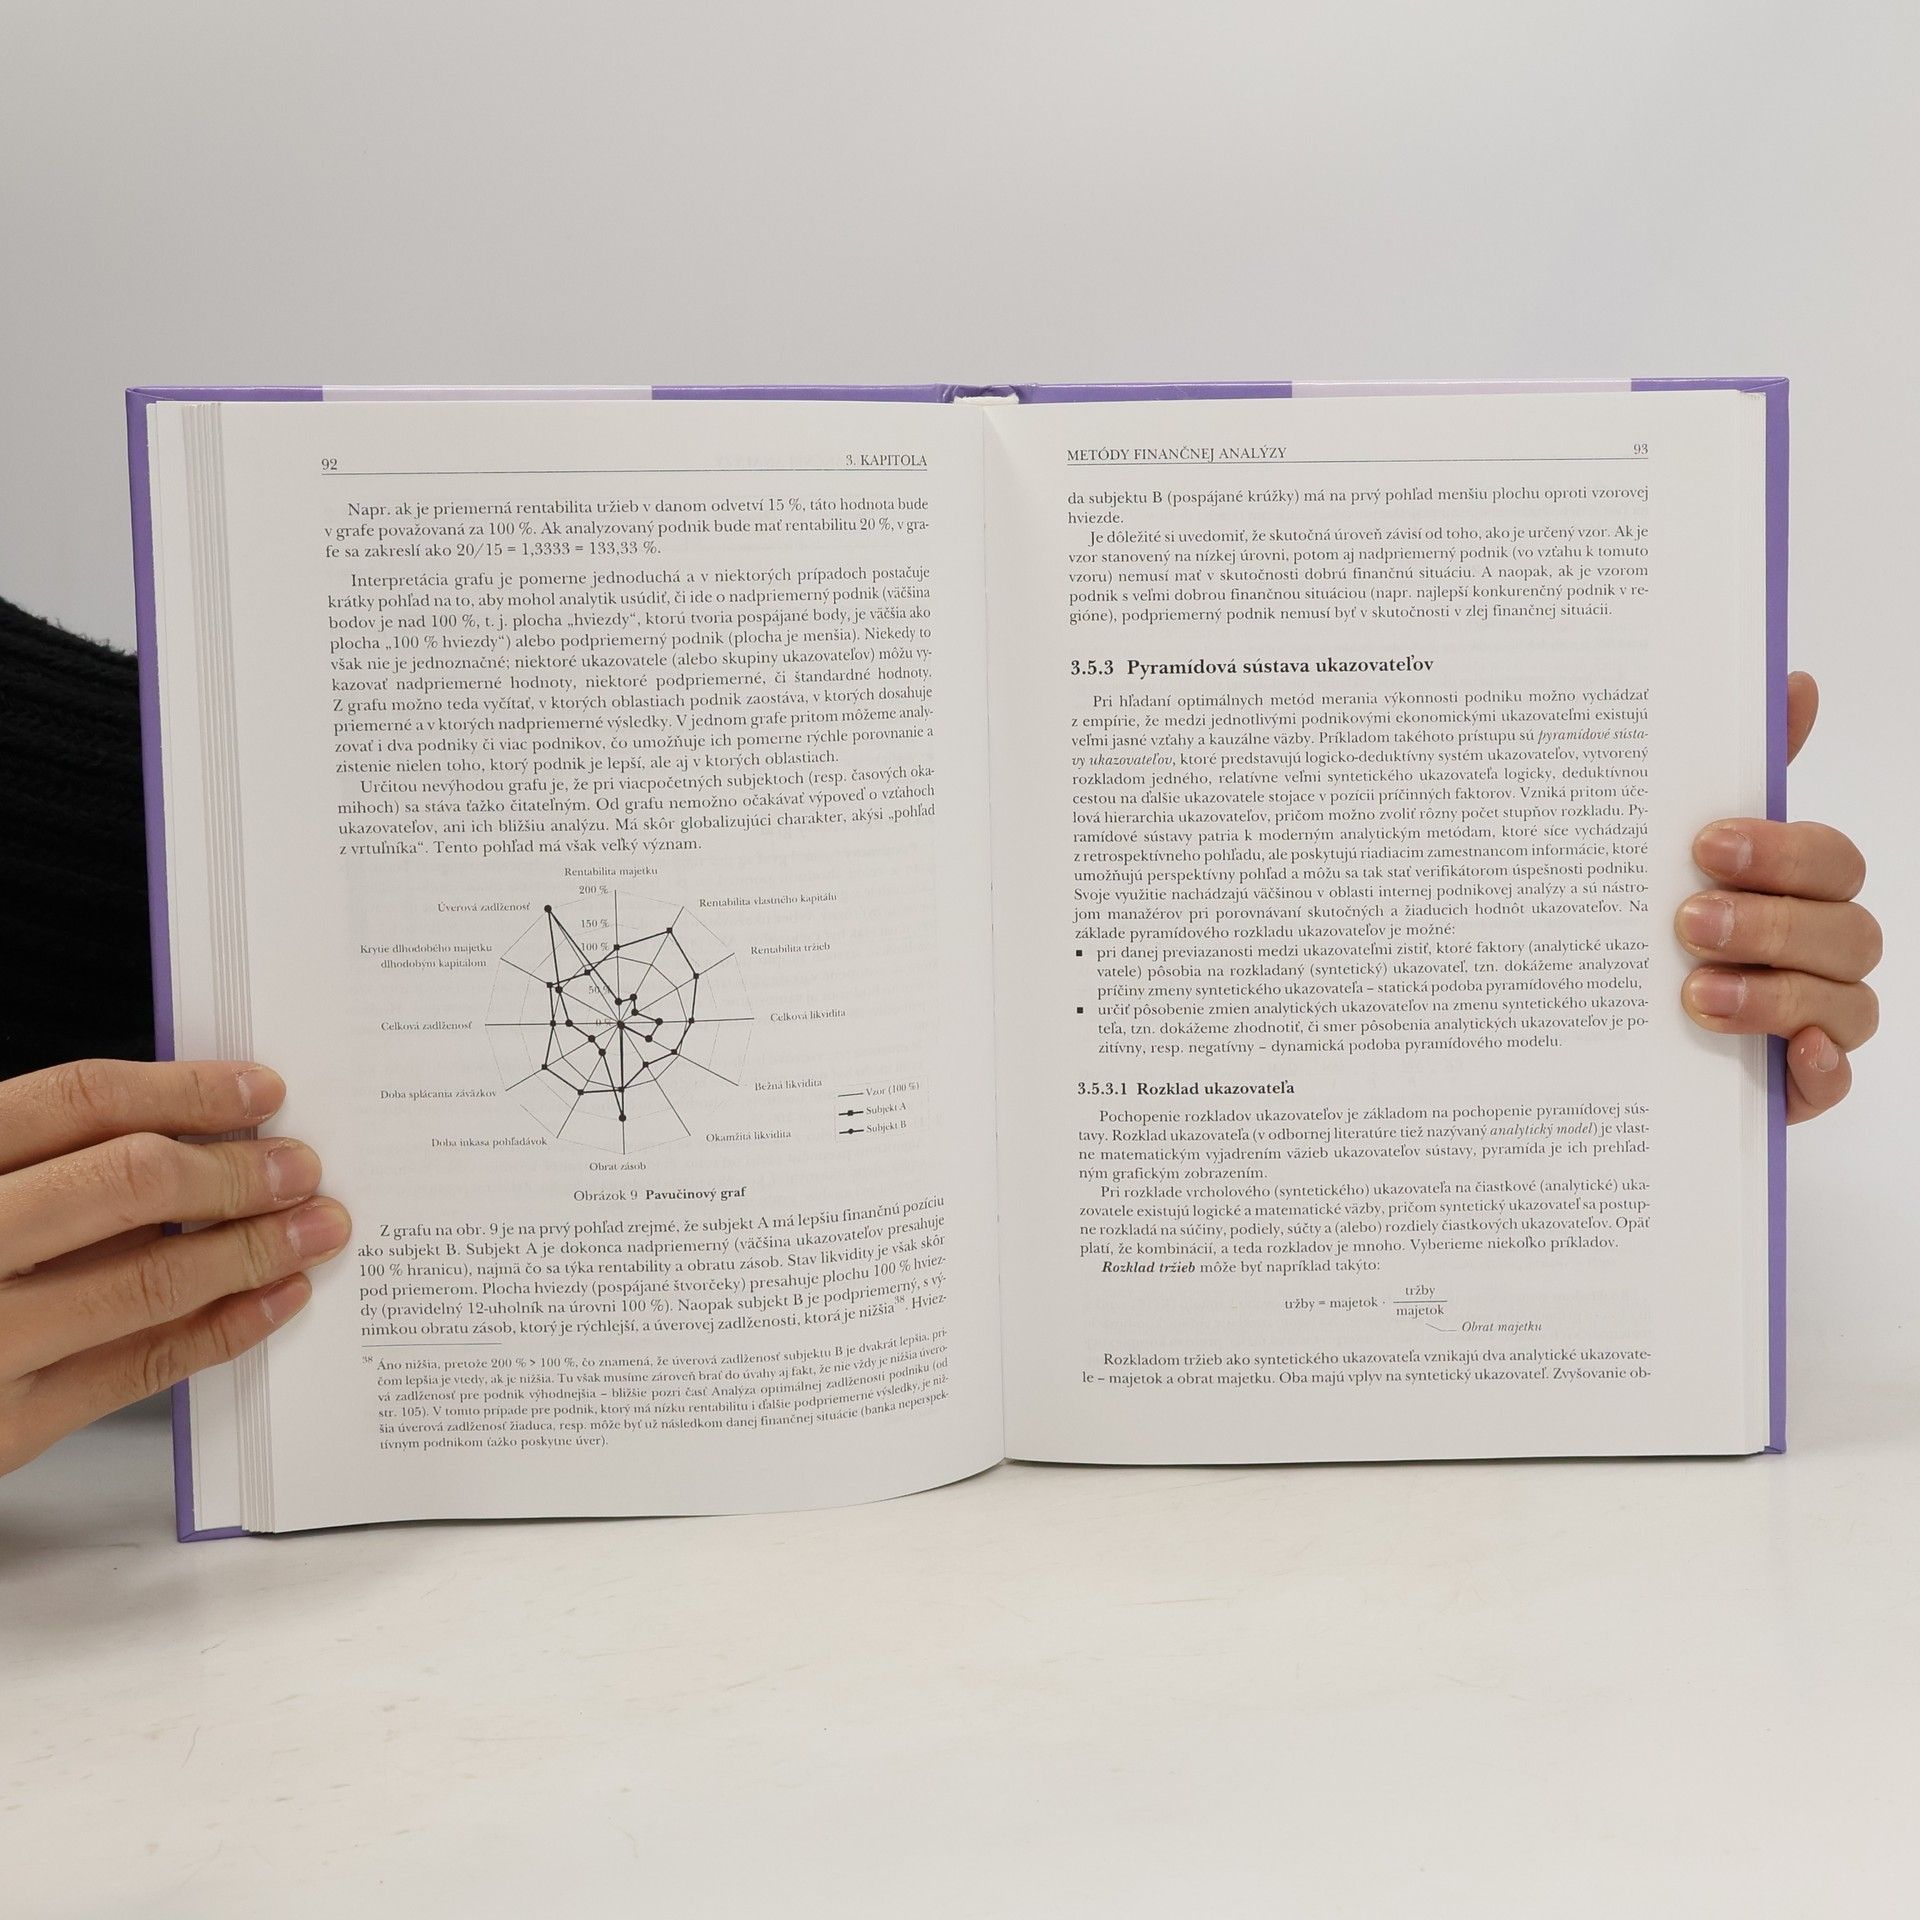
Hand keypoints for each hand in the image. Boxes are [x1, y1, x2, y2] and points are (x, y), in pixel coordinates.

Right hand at [0, 1059, 349, 1476]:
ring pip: (149, 1276)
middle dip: (236, 1171)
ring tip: (315, 1229)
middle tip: (303, 1167)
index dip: (183, 1089)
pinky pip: (141, 1367)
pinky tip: (274, 1299)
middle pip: (127, 1182)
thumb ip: (40, 1168)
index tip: (261, 1093)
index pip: (74, 1102)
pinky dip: (224, 1328)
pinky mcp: (4, 1429)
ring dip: (253, 1247)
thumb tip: (188, 1132)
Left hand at [1676, 672, 1879, 1122]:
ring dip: (1775, 995)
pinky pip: (1835, 1079)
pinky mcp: (1797, 1083)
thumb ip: (1728, 776)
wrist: (1606, 1035)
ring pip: (1846, 1002)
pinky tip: (1790, 1054)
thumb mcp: (1668, 853)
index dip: (1780, 850)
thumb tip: (1793, 680)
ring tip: (1695, 995)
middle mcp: (1819, 949)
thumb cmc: (1655, 927)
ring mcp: (1816, 1018)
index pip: (1829, 858)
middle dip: (1771, 923)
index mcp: (1796, 888)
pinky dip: (1821, 1067)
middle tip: (1687, 924)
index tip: (1704, 844)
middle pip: (1846, 929)